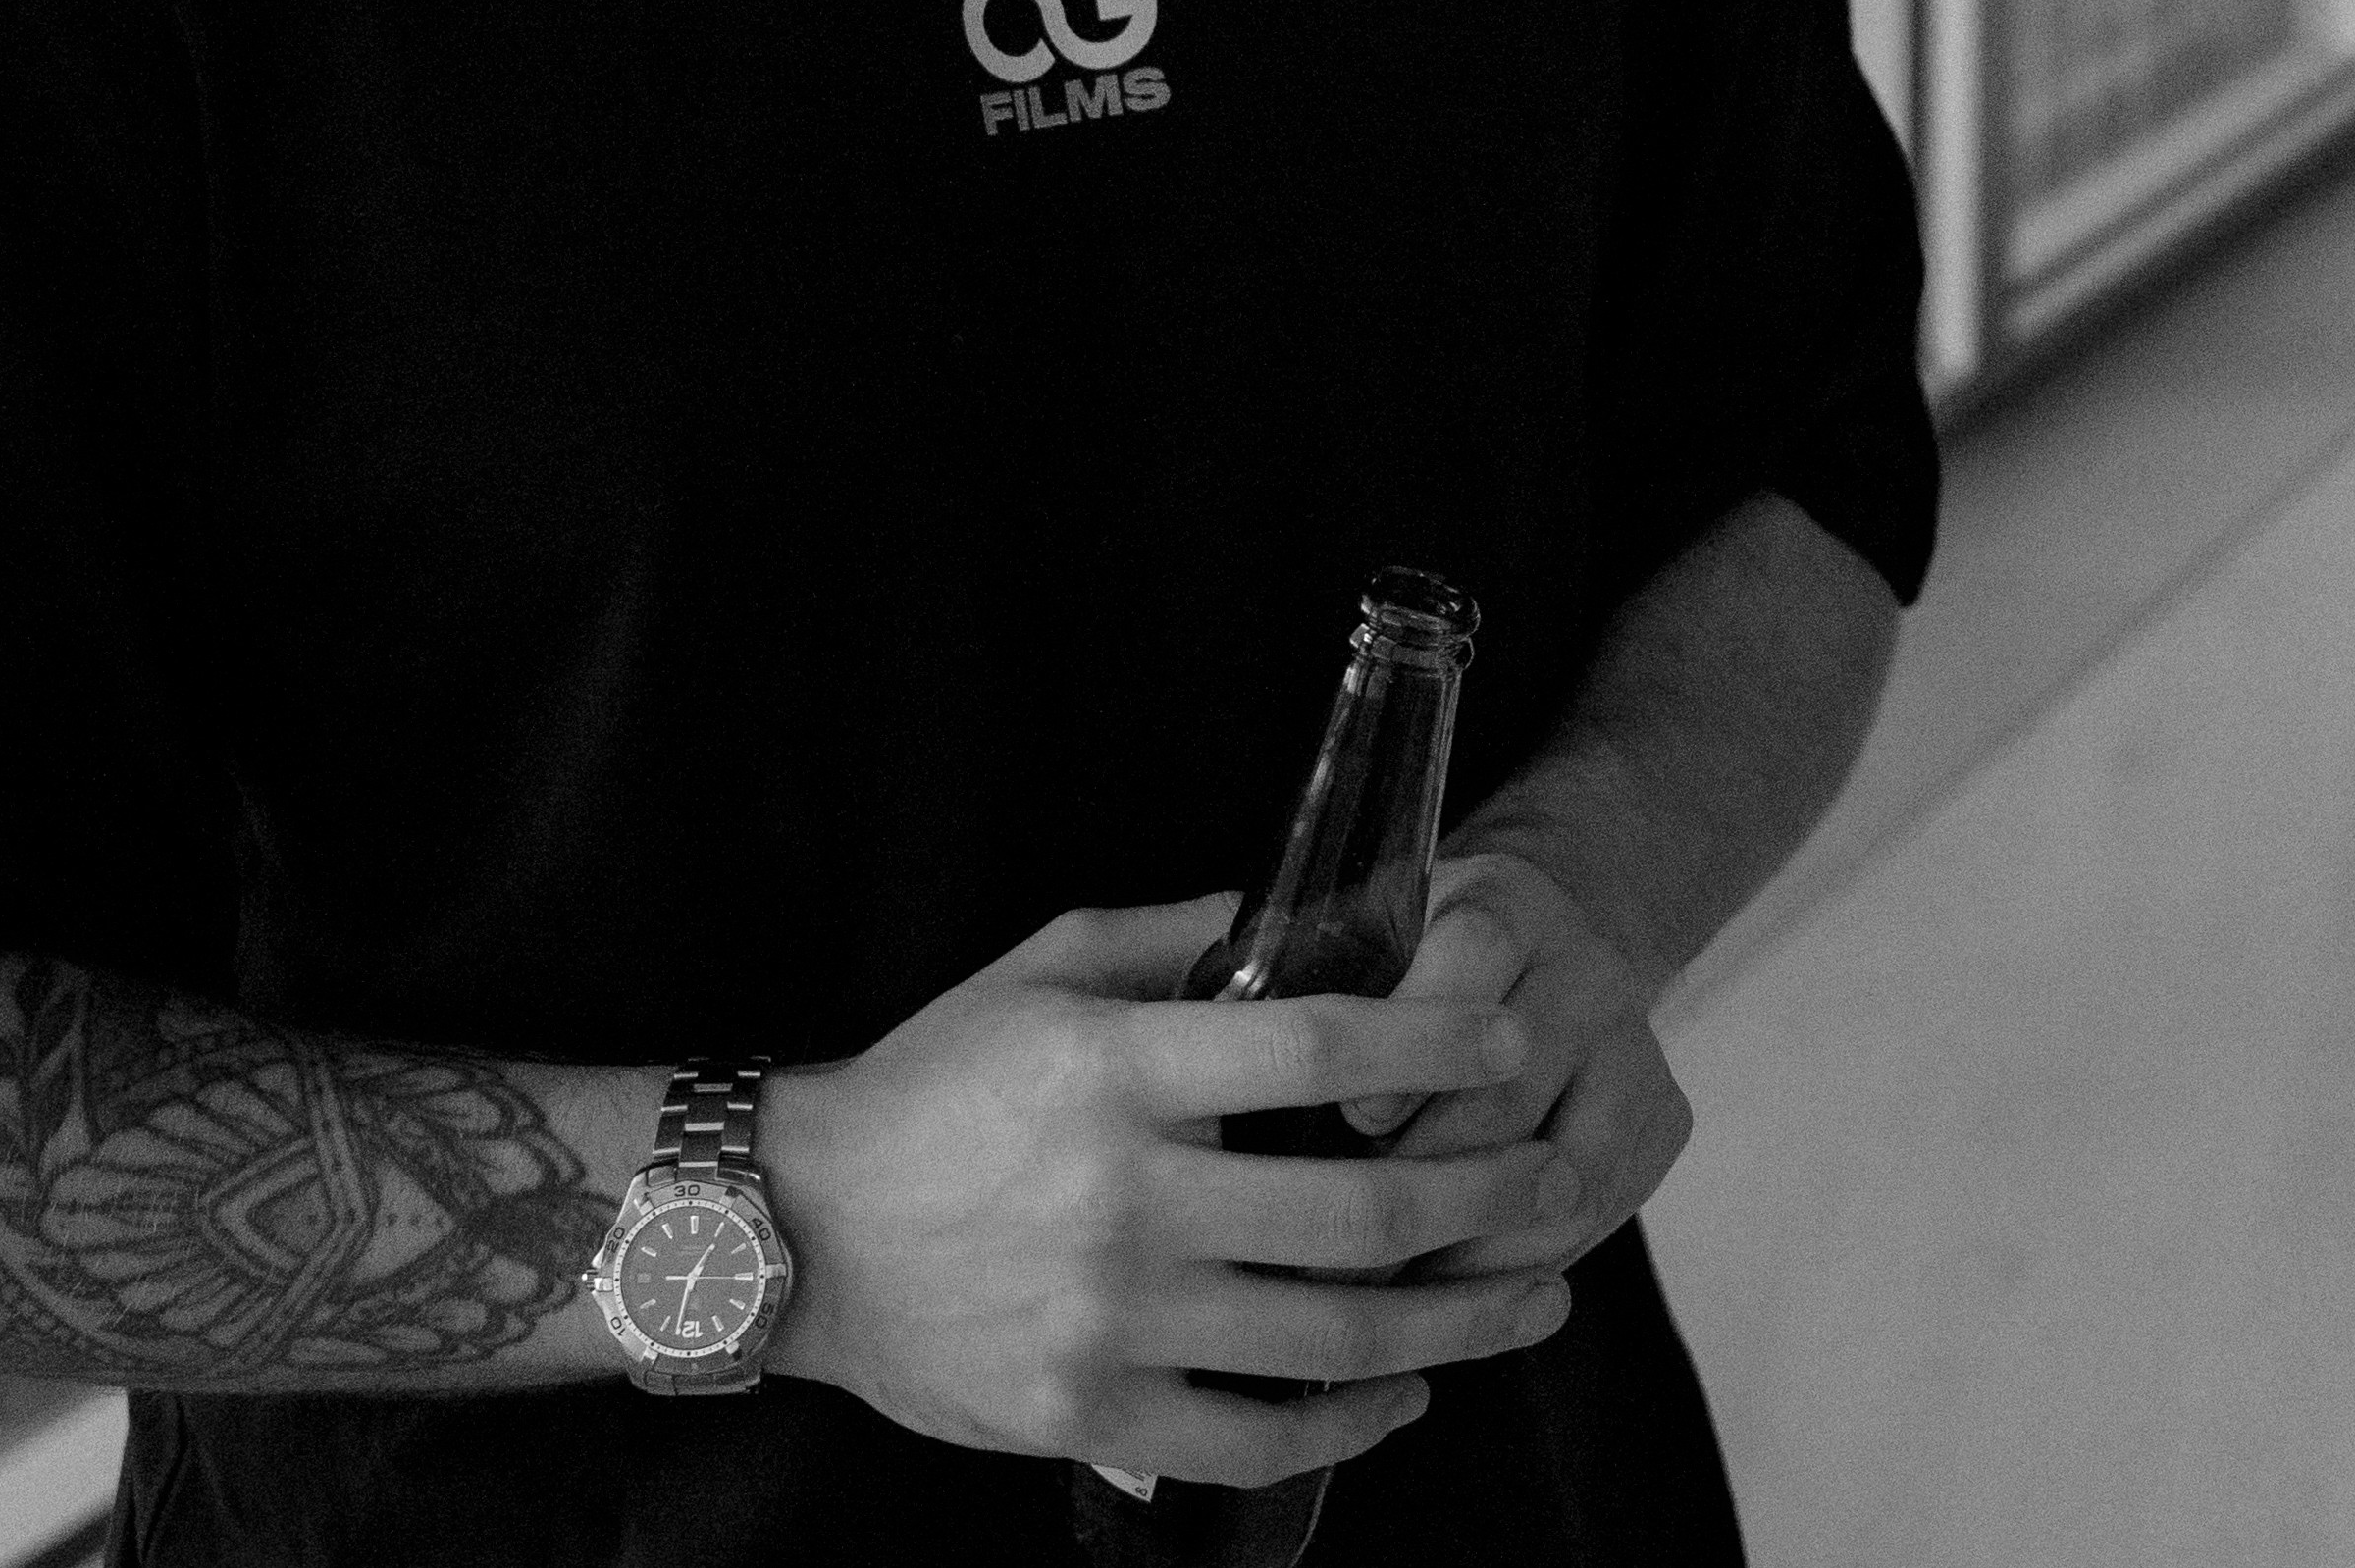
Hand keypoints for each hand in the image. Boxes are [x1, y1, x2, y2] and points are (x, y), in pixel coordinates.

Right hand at [758, 890, 1578, 1490]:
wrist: (800, 1230)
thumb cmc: (930, 1082)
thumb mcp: (1039, 969)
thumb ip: (1173, 941)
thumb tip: (1297, 915)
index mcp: (1115, 1069)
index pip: (1308, 1049)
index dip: (1424, 1045)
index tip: (1503, 1040)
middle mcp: (1127, 1199)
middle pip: (1355, 1212)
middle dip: (1483, 1198)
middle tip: (1554, 1180)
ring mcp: (1114, 1321)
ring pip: (1333, 1339)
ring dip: (1457, 1324)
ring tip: (1532, 1298)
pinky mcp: (1095, 1416)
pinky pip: (1259, 1438)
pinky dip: (1351, 1424)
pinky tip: (1405, 1392)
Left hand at [1342, 846, 1690, 1280]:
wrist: (1545, 955)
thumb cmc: (1413, 958)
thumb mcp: (1363, 927)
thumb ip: (1301, 964)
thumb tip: (1214, 1033)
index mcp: (1501, 901)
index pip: (1466, 961)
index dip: (1407, 1048)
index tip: (1347, 1120)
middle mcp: (1583, 965)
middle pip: (1511, 1087)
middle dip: (1419, 1176)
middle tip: (1330, 1246)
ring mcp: (1633, 1044)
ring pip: (1559, 1170)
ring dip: (1466, 1242)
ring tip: (1376, 1293)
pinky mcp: (1666, 1121)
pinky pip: (1599, 1215)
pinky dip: (1522, 1266)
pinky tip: (1452, 1296)